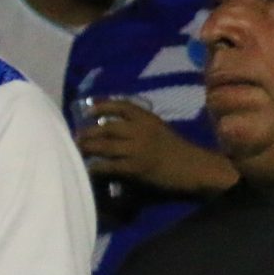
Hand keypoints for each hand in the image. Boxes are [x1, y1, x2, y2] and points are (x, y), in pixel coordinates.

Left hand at [75, 102, 237, 194]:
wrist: (195, 169)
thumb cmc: (179, 150)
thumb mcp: (161, 130)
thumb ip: (140, 127)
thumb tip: (112, 129)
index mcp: (149, 119)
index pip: (122, 106)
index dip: (102, 106)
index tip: (88, 110)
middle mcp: (141, 131)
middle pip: (106, 127)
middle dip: (87, 132)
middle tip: (77, 137)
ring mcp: (136, 149)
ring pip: (103, 145)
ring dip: (87, 148)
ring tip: (79, 151)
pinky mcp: (134, 167)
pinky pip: (107, 165)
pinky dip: (95, 167)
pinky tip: (89, 169)